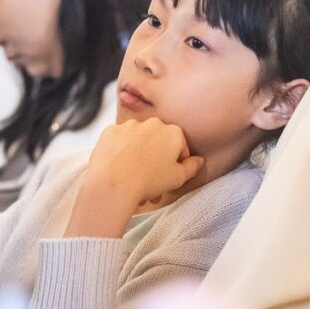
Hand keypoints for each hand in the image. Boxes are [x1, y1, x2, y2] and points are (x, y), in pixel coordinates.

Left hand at [88, 118, 205, 203]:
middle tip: (152, 184)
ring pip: (138, 142)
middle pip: (158, 144)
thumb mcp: (178, 178)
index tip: (169, 177)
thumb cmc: (149, 181)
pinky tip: (119, 170)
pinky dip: (120, 153)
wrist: (114, 182)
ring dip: (138, 158)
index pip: (180, 148)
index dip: (176, 165)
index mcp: (173, 133)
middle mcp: (152, 124)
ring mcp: (129, 126)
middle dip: (156, 162)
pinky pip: (119, 142)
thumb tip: (199, 160)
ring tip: (134, 181)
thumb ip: (192, 167)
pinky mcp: (110, 131)